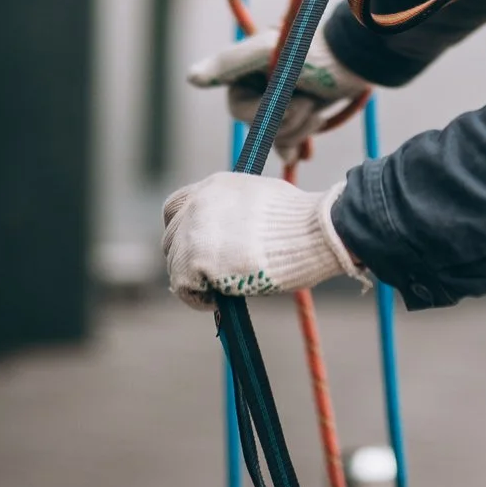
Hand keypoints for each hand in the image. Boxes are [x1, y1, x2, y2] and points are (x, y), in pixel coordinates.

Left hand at [161, 171, 363, 308]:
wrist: (314, 231)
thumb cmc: (302, 222)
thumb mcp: (263, 202)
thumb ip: (237, 213)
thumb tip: (233, 238)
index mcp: (214, 186)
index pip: (177, 208)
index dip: (183, 232)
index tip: (197, 250)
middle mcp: (198, 203)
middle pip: (171, 238)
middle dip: (187, 261)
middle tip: (212, 278)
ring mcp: (194, 230)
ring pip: (175, 264)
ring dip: (195, 281)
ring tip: (223, 290)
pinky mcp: (195, 257)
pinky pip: (181, 286)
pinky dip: (197, 298)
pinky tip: (219, 300)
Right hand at [186, 28, 371, 162]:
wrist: (361, 59)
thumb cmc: (319, 51)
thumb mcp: (272, 53)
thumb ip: (230, 63)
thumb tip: (191, 78)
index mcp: (248, 66)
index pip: (238, 106)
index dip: (259, 111)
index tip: (283, 100)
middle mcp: (261, 83)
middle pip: (257, 126)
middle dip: (283, 121)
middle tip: (306, 102)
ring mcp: (281, 99)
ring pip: (275, 135)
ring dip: (297, 128)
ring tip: (315, 106)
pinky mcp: (299, 112)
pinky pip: (286, 140)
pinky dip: (294, 144)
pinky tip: (301, 152)